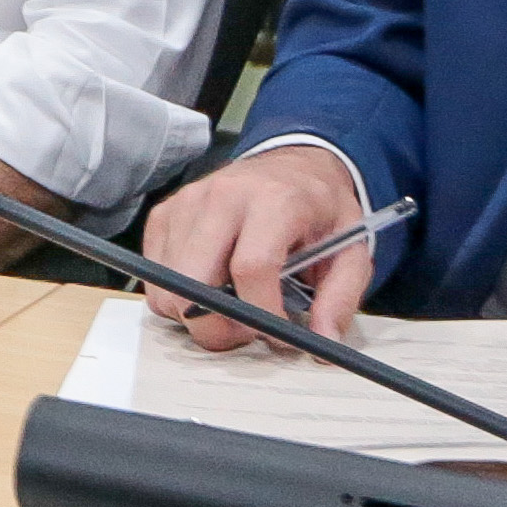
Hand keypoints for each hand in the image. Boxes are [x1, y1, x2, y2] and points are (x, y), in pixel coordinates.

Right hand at [138, 144, 376, 345]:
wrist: (292, 165)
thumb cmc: (319, 212)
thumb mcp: (351, 250)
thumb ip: (340, 297)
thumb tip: (323, 341)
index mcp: (275, 200)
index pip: (252, 268)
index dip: (261, 314)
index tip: (278, 334)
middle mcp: (224, 196)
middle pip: (195, 282)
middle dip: (217, 326)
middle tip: (245, 332)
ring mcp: (187, 203)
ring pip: (169, 286)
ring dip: (196, 313)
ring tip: (229, 306)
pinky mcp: (165, 214)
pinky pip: (155, 276)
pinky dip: (177, 295)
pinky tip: (209, 285)